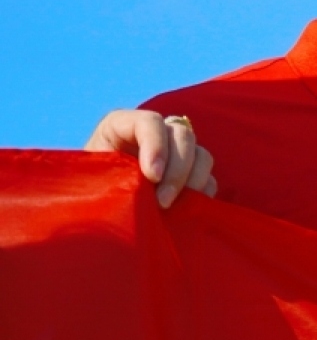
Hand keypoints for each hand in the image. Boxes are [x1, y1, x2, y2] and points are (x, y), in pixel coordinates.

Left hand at [84, 110, 215, 207]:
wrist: (92, 219)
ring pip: (201, 154)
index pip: (148, 121)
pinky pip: (209, 177)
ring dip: (193, 181)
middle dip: (177, 169)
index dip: (155, 145)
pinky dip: (202, 192)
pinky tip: (186, 209)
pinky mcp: (189, 176)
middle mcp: (153, 134)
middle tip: (162, 202)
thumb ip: (108, 177)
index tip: (152, 176)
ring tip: (173, 208)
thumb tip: (138, 186)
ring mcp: (175, 154)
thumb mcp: (89, 181)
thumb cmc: (83, 198)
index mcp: (121, 127)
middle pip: (181, 135)